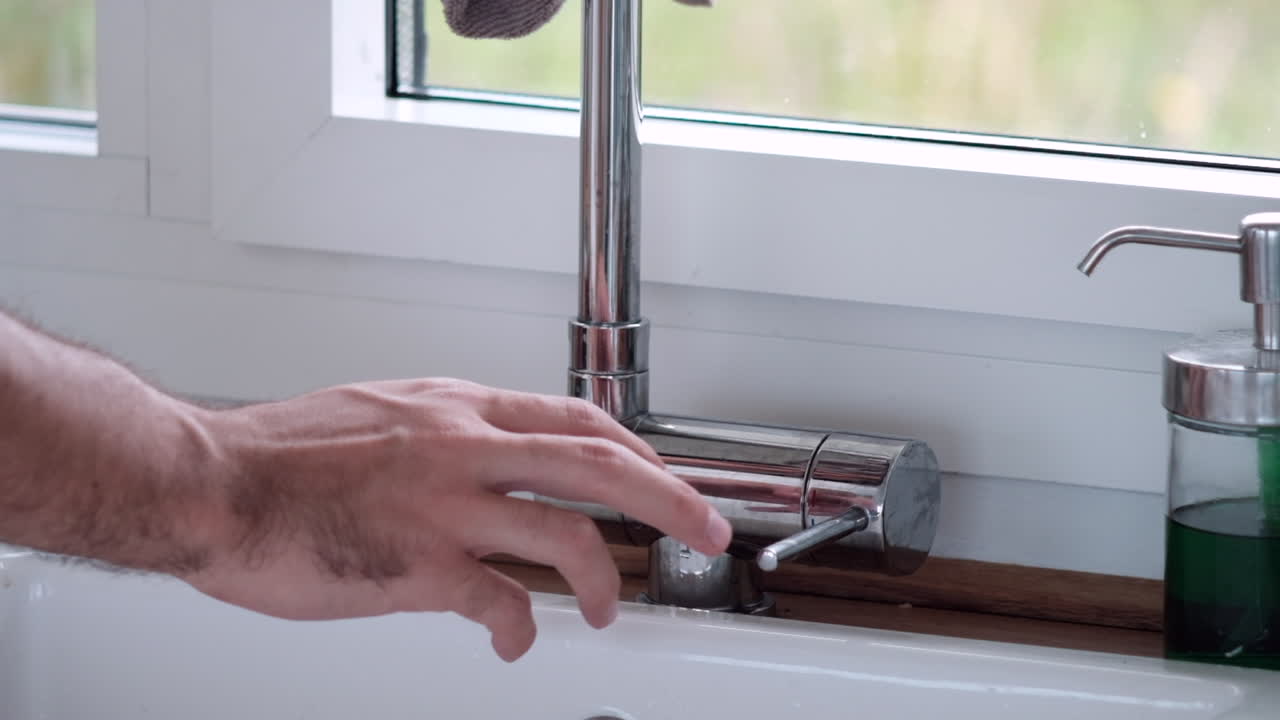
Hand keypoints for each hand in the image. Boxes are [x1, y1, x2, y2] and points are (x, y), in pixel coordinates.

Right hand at [183, 379, 730, 660]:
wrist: (208, 483)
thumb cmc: (279, 454)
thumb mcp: (377, 414)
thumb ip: (440, 440)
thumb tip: (480, 472)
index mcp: (452, 407)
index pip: (570, 418)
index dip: (631, 447)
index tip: (658, 473)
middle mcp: (460, 446)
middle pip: (597, 464)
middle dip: (668, 498)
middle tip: (706, 526)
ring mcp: (445, 504)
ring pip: (568, 533)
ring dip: (605, 579)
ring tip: (611, 609)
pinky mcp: (421, 564)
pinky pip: (502, 603)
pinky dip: (522, 630)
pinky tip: (516, 642)